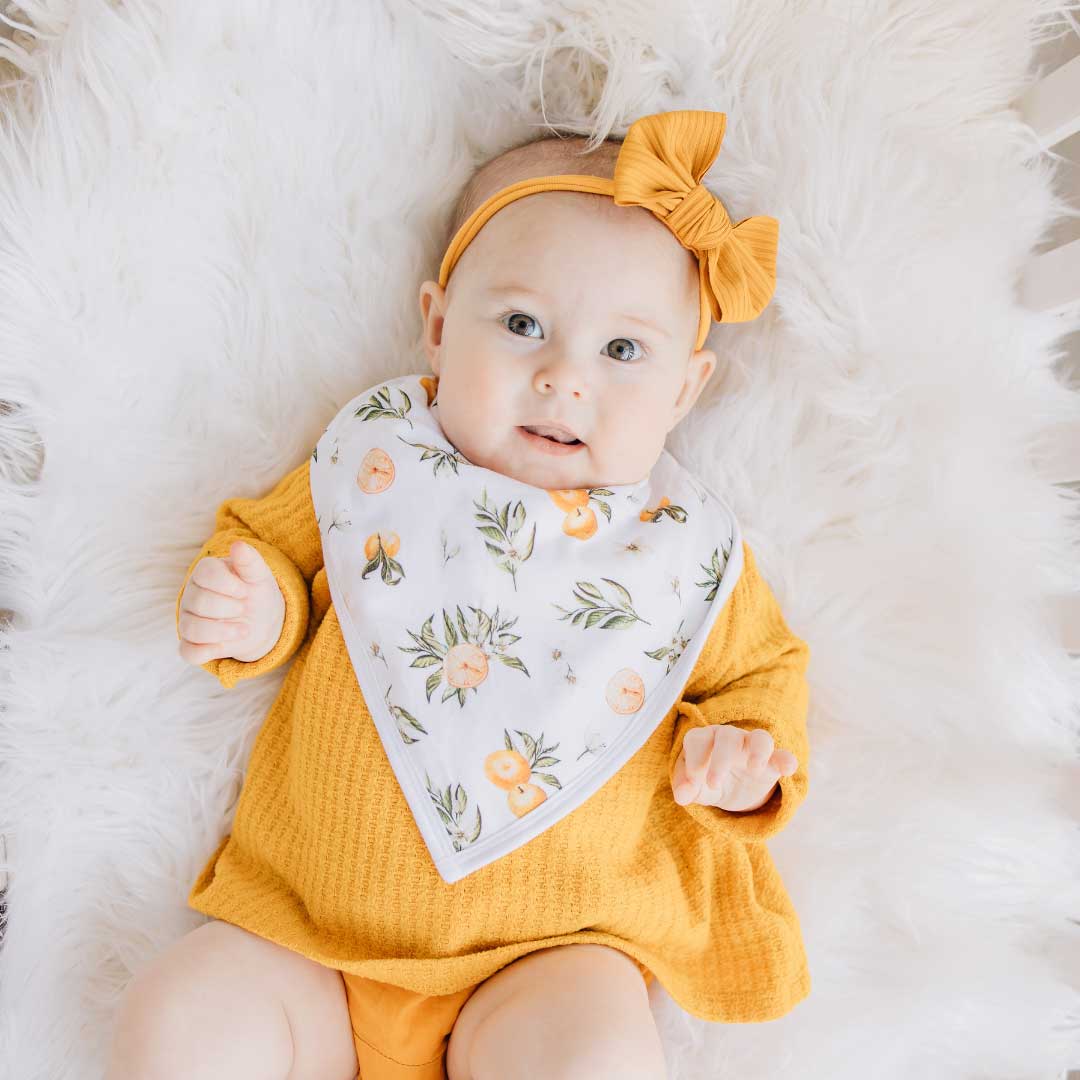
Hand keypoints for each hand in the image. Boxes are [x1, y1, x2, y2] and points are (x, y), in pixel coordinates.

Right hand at [178, 541, 284, 665]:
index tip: (245, 591)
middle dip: (229, 608)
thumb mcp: (259, 576)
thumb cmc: (256, 591)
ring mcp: (188, 620)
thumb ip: (250, 561)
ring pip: (191, 628)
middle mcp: (191, 595)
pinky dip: (207, 652)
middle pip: (199, 602)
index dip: (228, 585)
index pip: (204, 574)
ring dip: (222, 632)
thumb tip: (238, 545)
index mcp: (205, 572)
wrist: (261, 619)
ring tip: (244, 629)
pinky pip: (188, 652)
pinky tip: (226, 647)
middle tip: (245, 608)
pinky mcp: (191, 644)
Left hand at [671, 724, 796, 811]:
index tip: (692, 781)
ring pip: (759, 738)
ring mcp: (752, 747)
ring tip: (754, 769)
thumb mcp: (694, 786)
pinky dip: (786, 760)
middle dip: (720, 759)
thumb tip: (681, 796)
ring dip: (758, 751)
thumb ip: (685, 788)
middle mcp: (728, 737)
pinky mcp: (772, 762)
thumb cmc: (704, 779)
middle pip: (727, 737)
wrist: (730, 788)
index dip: (693, 758)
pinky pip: (782, 756)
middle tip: (713, 783)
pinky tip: (788, 769)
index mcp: (704, 739)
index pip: (697, 739)